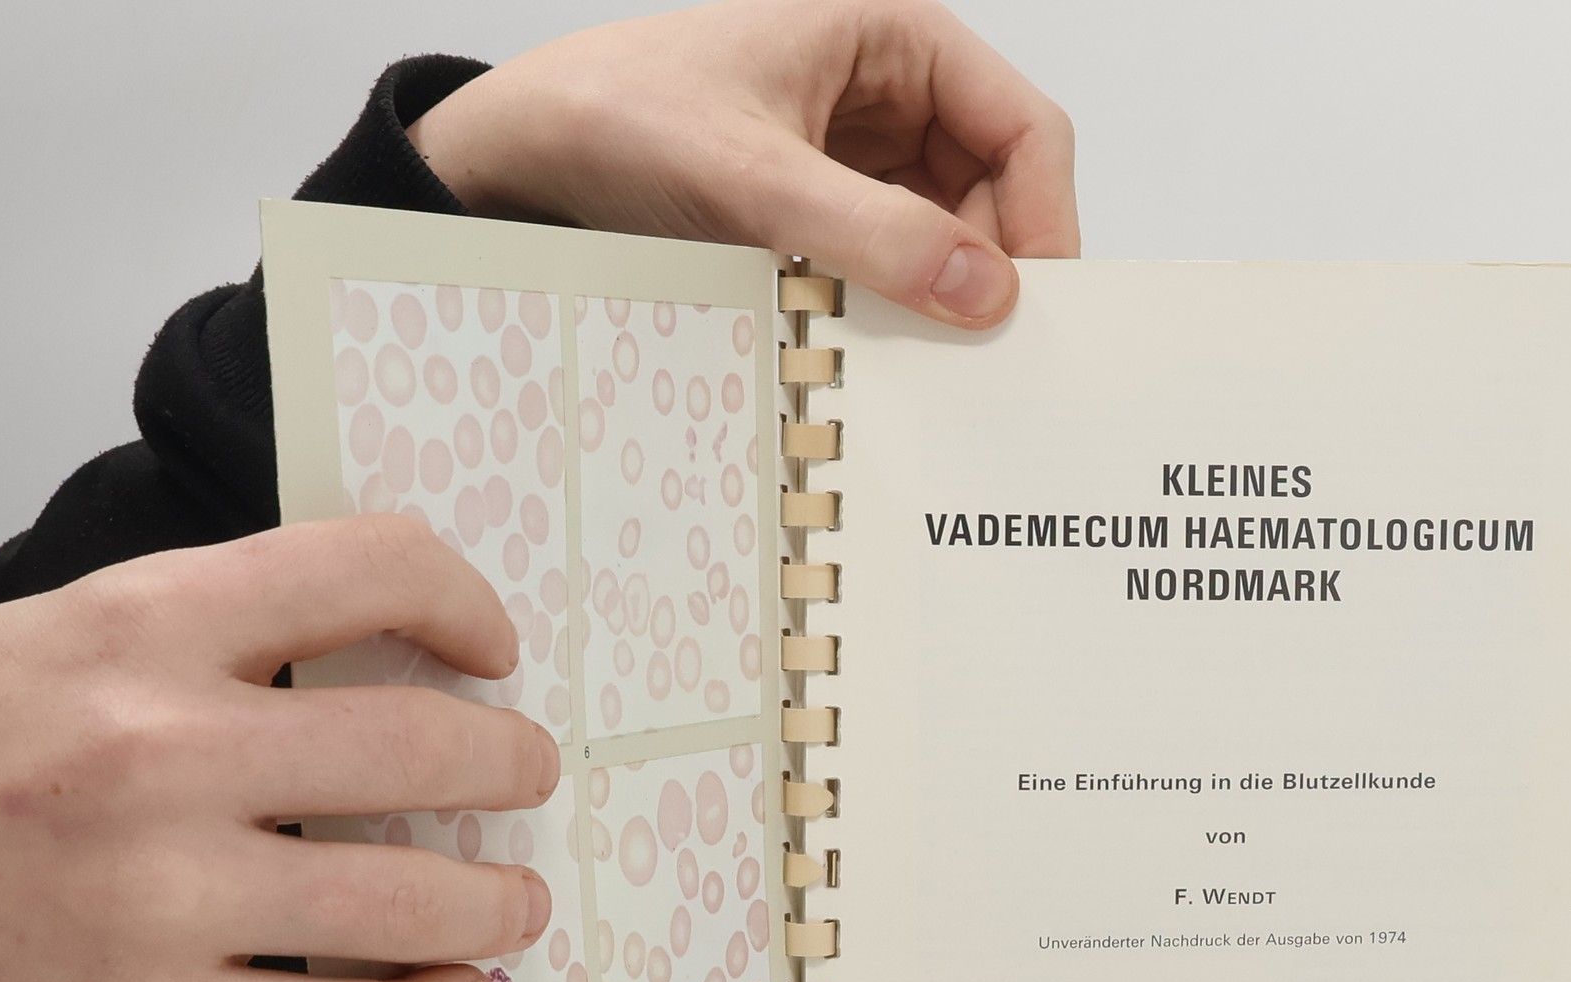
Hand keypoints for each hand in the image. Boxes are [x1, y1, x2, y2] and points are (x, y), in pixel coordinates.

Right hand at [0, 519, 560, 981]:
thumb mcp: (46, 652)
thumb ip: (196, 647)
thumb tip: (362, 657)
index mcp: (131, 629)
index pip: (360, 568)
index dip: (458, 598)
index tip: (490, 644)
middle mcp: (159, 752)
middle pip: (421, 747)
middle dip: (509, 764)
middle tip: (527, 776)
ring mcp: (161, 898)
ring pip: (409, 902)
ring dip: (496, 902)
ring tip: (516, 903)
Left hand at [408, 0, 1078, 327]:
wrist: (527, 156)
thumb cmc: (619, 116)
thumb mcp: (753, 178)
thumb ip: (875, 236)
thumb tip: (985, 293)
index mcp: (895, 38)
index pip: (1023, 128)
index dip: (1042, 221)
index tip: (1030, 309)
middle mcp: (891, 94)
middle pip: (998, 194)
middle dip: (989, 271)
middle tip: (976, 354)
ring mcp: (862, 158)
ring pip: (950, 239)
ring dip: (938, 299)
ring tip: (912, 354)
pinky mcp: (828, 213)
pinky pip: (895, 266)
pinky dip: (894, 310)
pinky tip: (873, 346)